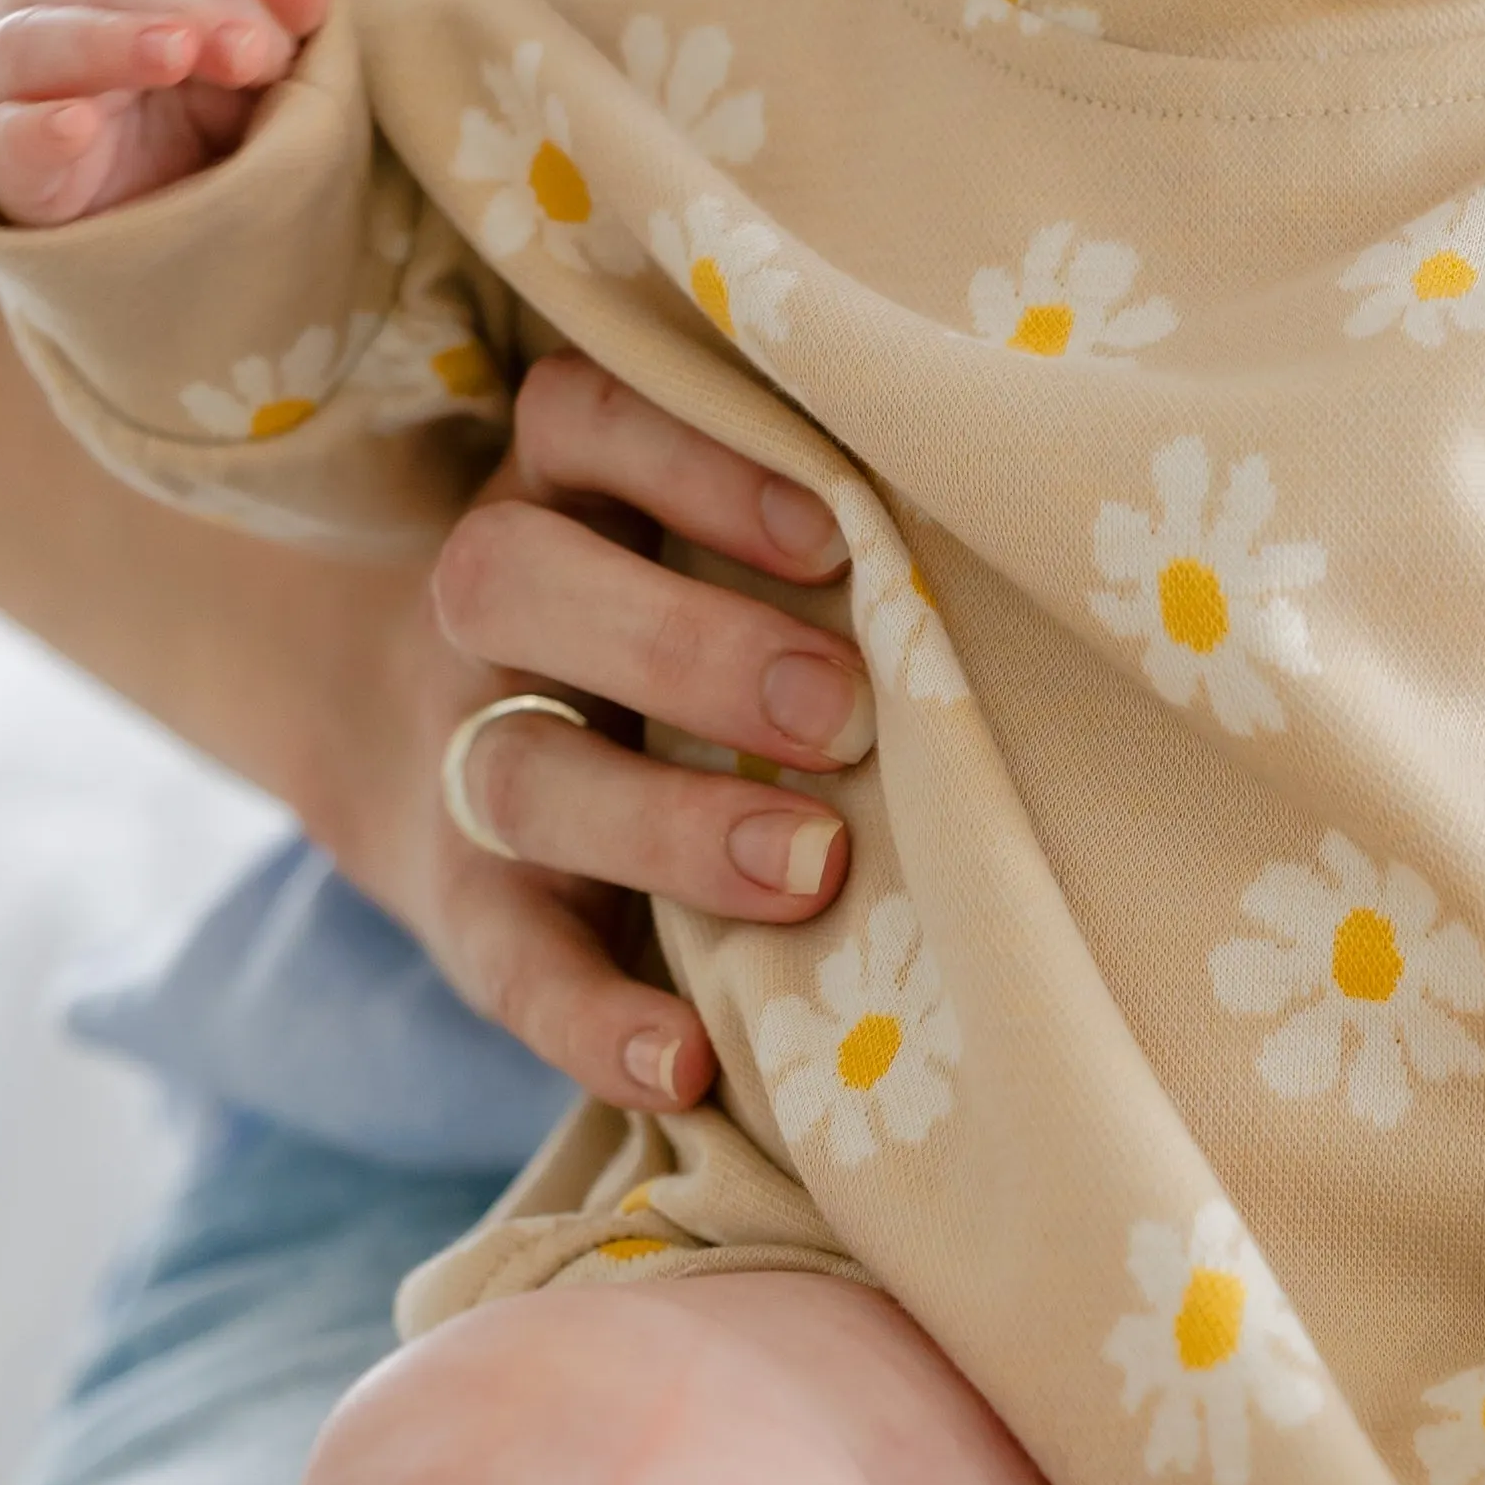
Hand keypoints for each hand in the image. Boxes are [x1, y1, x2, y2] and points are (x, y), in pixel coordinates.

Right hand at [0, 0, 332, 224]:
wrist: (175, 203)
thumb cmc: (213, 95)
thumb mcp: (264, 46)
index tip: (276, 37)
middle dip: (177, 4)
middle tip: (249, 53)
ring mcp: (18, 74)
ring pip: (35, 39)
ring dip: (110, 43)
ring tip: (175, 58)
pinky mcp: (10, 157)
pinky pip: (7, 136)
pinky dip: (38, 131)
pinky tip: (78, 126)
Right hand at [314, 352, 873, 1113]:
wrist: (457, 742)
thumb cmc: (686, 610)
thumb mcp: (710, 532)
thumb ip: (820, 527)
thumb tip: (1026, 537)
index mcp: (564, 487)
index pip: (580, 422)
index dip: (692, 464)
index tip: (837, 529)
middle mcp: (493, 607)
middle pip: (516, 585)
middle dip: (685, 646)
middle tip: (843, 710)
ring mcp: (464, 753)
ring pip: (517, 771)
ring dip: (663, 823)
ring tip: (811, 866)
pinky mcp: (467, 906)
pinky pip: (504, 964)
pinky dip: (590, 1020)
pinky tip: (683, 1063)